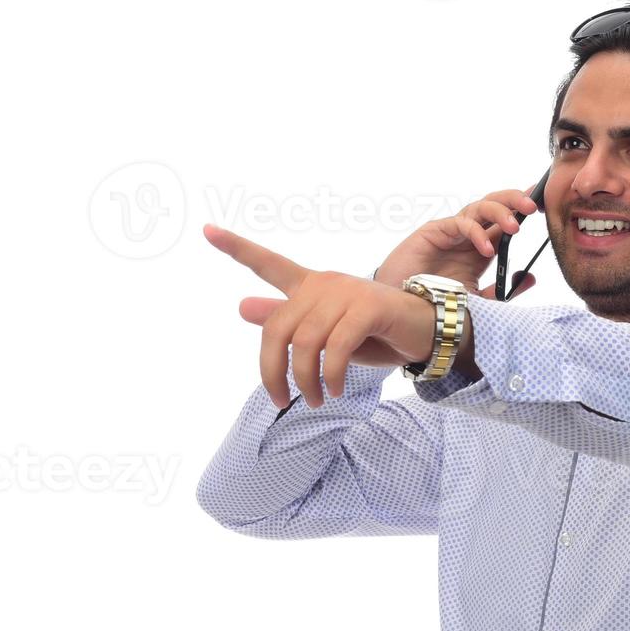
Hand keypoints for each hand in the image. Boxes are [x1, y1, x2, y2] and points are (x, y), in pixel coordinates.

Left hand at [205, 224, 439, 409]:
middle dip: (272, 371)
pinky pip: (336, 347)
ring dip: (306, 381)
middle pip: (278, 328)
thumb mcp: (323, 335)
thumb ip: (286, 322)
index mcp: (309, 285)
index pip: (268, 264)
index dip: (236, 248)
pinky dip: (330, 376)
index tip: (206, 229)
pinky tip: (333, 391)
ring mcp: (346, 292)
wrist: (422, 334)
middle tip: (282, 400)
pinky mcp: (368, 307)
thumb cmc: (371, 335)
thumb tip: (241, 306)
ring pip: (306, 343)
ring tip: (316, 401)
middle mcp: (324, 283)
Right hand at [374, 188, 541, 294]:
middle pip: (496, 205)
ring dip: (500, 211)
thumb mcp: (477, 300)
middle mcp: (468, 235)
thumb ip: (503, 290)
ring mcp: (452, 231)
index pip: (505, 221)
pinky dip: (476, 233)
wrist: (404, 309)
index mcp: (480, 247)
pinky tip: (487, 248)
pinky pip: (460, 224)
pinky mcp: (434, 231)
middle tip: (535, 206)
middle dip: (516, 200)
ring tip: (515, 226)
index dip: (523, 209)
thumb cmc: (436, 302)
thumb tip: (530, 277)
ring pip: (480, 207)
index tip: (544, 205)